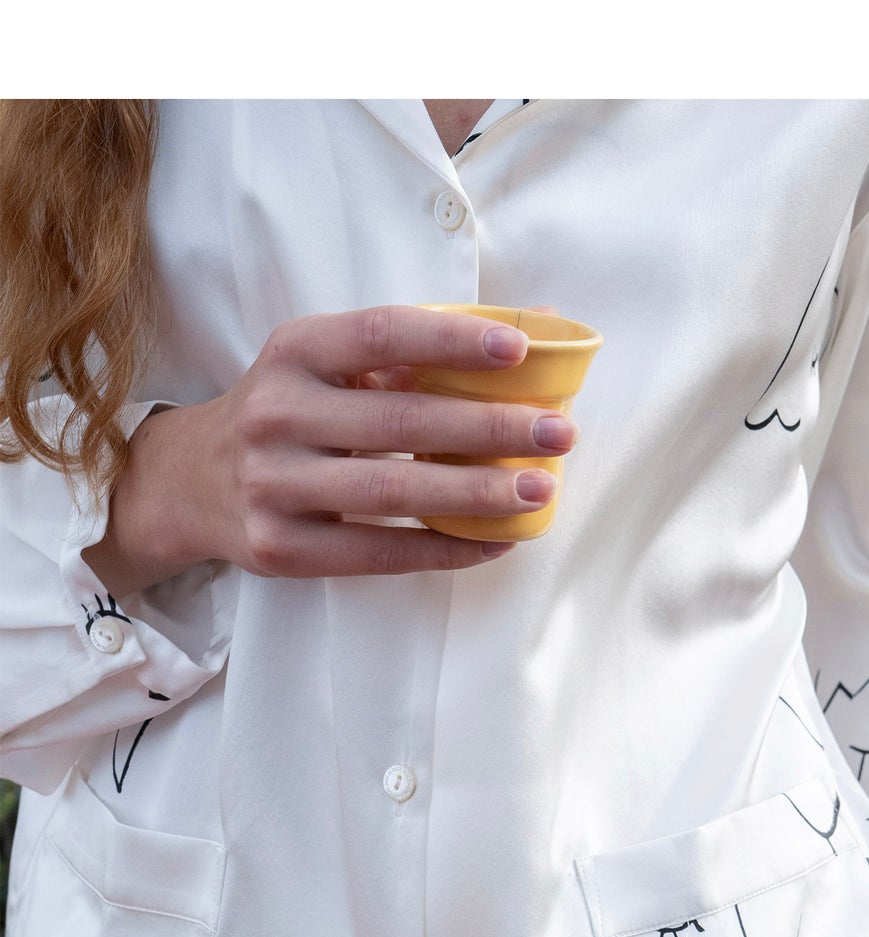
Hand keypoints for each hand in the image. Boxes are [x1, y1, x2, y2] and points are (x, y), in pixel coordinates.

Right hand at [85, 305, 579, 597]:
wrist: (189, 485)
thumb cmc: (288, 415)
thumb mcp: (324, 367)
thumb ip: (411, 352)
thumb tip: (536, 329)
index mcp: (295, 352)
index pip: (381, 334)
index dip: (450, 340)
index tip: (518, 349)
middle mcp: (278, 414)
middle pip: (401, 422)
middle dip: (489, 429)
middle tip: (558, 433)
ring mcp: (275, 486)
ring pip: (393, 493)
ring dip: (476, 495)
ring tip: (539, 490)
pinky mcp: (282, 548)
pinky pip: (378, 553)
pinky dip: (444, 550)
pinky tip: (496, 541)